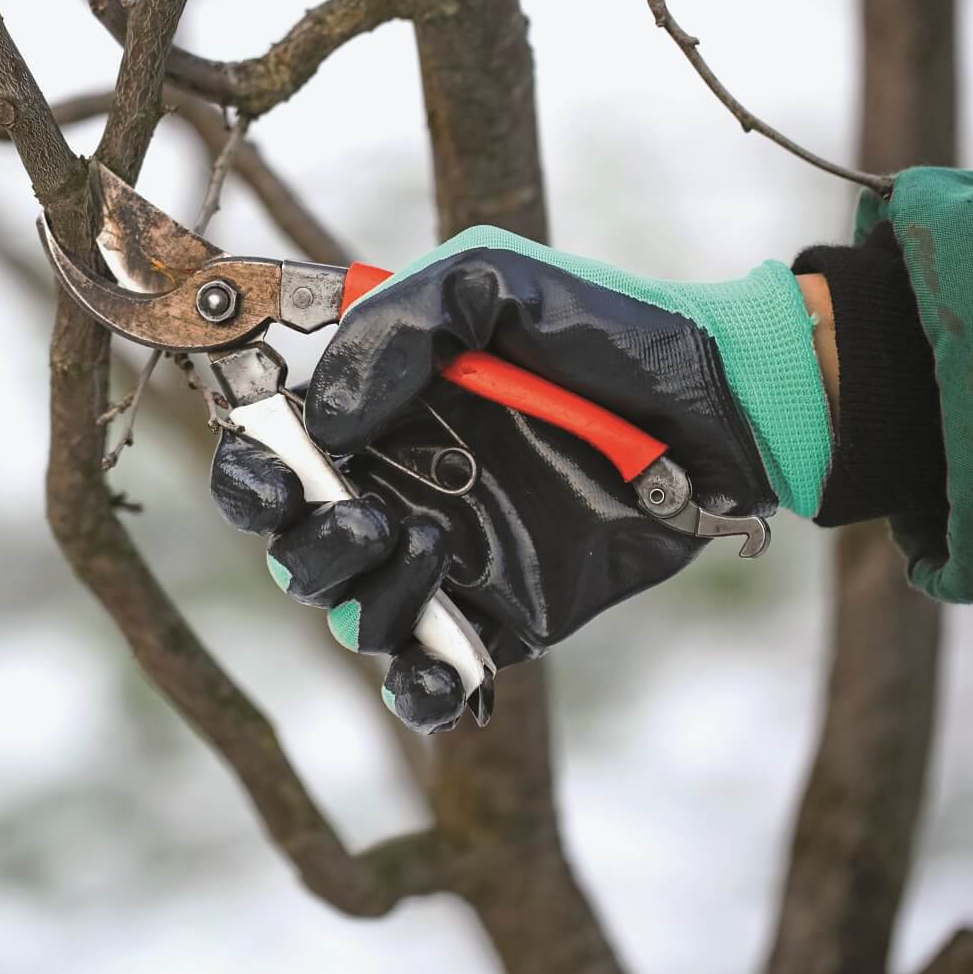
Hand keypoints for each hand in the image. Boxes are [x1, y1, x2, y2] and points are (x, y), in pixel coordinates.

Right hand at [209, 228, 831, 731]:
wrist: (721, 402)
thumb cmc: (601, 328)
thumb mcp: (489, 283)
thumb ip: (395, 331)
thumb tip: (325, 419)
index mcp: (375, 416)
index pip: (272, 458)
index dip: (250, 473)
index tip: (278, 470)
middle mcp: (397, 491)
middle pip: (295, 550)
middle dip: (311, 541)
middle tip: (371, 511)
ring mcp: (449, 562)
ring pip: (353, 619)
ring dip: (370, 593)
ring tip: (435, 543)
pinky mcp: (506, 619)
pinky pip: (433, 683)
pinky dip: (420, 690)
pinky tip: (444, 663)